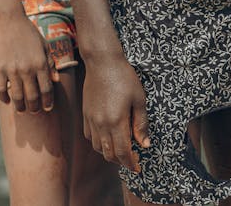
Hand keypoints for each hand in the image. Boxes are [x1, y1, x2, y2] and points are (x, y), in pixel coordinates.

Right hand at [0, 12, 54, 113]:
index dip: (48, 102)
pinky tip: (7, 101)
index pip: (47, 89)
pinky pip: (1, 90)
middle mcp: (27, 69)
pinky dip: (5, 98)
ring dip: (21, 107)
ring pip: (17, 97)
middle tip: (35, 111)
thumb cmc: (29, 32)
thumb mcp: (44, 45)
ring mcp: (12, 70)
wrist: (9, 21)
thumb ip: (50, 63)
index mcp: (40, 63)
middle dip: (35, 108)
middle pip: (32, 97)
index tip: (48, 108)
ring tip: (22, 109)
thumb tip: (55, 80)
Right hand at [82, 54, 150, 172]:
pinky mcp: (85, 114)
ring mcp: (91, 119)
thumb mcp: (139, 99)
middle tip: (131, 160)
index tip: (138, 168)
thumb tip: (145, 144)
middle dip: (121, 161)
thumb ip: (141, 124)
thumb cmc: (124, 77)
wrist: (102, 61)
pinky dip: (98, 142)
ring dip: (109, 153)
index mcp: (116, 121)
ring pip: (98, 147)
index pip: (123, 153)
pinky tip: (107, 137)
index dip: (130, 164)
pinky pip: (89, 136)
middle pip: (109, 154)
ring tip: (120, 149)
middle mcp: (101, 124)